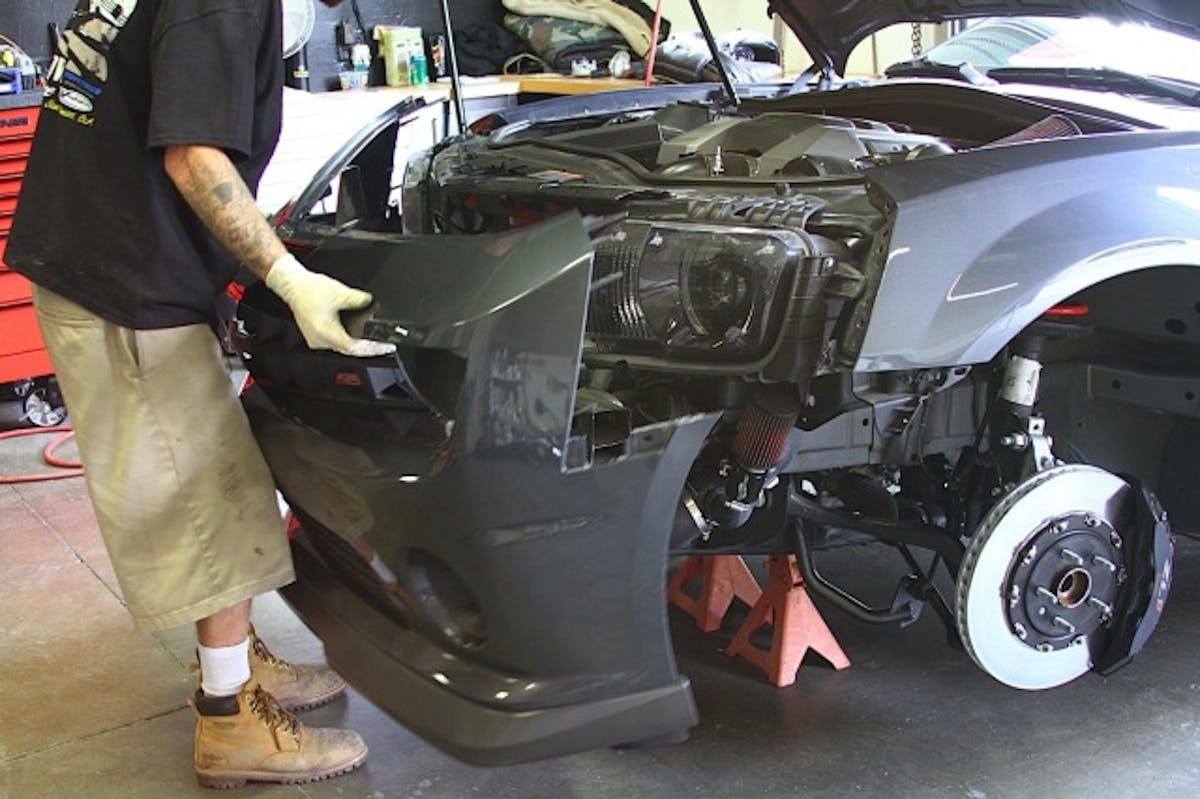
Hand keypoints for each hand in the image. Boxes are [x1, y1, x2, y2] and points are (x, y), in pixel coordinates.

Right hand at [264, 253, 395, 356]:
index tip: (385, 348)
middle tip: (383, 345)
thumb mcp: (341, 292)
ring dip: (357, 345)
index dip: (373, 349)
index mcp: (325, 332)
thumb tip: (372, 304)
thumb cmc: (309, 288)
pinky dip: (346, 340)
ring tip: (374, 342)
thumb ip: (360, 300)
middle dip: (368, 348)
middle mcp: (319, 340)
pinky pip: (334, 343)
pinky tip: (355, 335)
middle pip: (349, 350)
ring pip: (342, 348)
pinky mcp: (315, 337)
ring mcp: (316, 341)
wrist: (292, 285)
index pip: (355, 348)